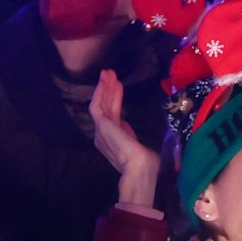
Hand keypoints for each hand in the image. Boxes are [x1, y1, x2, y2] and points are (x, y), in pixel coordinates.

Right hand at [90, 70, 160, 206]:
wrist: (139, 168)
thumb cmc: (145, 161)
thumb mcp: (136, 144)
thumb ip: (129, 134)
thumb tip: (125, 126)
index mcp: (111, 140)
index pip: (111, 115)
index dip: (114, 99)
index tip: (118, 86)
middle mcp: (102, 134)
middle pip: (105, 107)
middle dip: (108, 90)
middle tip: (111, 74)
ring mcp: (101, 130)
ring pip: (100, 104)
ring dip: (104, 88)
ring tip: (108, 73)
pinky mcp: (101, 125)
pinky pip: (97, 105)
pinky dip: (100, 92)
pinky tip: (105, 81)